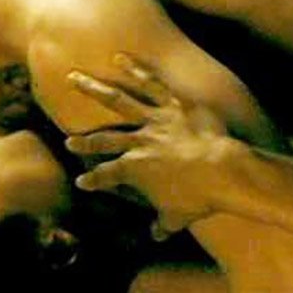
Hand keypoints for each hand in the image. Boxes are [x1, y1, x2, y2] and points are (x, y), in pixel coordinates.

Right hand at [66, 53, 254, 239]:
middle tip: (68, 140)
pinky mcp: (173, 104)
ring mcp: (155, 121)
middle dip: (84, 141)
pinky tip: (119, 58)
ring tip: (74, 77)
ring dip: (94, 89)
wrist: (224, 171)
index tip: (81, 182)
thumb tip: (156, 234)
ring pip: (119, 101)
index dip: (92, 181)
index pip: (107, 177)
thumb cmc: (201, 196)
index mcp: (135, 170)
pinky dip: (135, 70)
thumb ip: (163, 224)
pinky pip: (152, 84)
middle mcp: (139, 143)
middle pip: (104, 139)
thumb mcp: (178, 216)